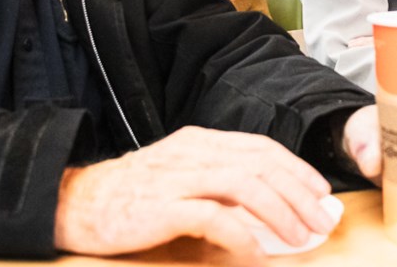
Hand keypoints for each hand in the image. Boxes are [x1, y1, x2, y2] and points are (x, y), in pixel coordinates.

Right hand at [54, 126, 337, 260]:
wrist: (74, 203)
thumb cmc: (131, 195)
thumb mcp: (178, 176)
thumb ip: (216, 183)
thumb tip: (263, 204)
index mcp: (200, 141)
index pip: (261, 148)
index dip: (296, 169)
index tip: (321, 193)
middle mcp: (193, 152)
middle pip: (261, 165)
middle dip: (299, 193)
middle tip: (322, 220)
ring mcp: (178, 177)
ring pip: (246, 186)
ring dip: (280, 213)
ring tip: (301, 237)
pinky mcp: (163, 206)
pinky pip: (214, 218)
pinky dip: (242, 236)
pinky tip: (257, 255)